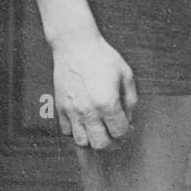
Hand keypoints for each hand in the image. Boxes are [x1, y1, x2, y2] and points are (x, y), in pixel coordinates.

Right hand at [52, 29, 136, 150]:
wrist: (75, 45)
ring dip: (93, 140)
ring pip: (82, 142)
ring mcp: (72, 111)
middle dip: (112, 144)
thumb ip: (130, 101)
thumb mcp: (126, 76)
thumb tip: (128, 119)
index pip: (120, 133)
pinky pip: (67, 131)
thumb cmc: (101, 57)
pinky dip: (77, 132)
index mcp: (107, 103)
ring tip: (99, 130)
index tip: (128, 128)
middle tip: (116, 135)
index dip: (128, 133)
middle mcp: (88, 111)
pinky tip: (85, 122)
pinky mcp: (60, 108)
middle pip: (101, 144)